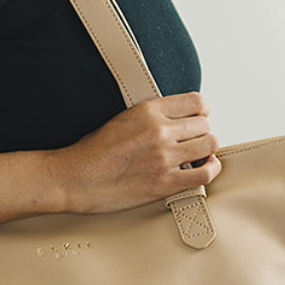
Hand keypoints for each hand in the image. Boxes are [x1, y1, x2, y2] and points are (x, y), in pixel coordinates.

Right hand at [49, 91, 221, 214]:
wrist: (73, 178)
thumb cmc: (91, 153)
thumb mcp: (122, 118)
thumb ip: (151, 116)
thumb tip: (177, 120)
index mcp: (148, 111)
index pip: (197, 102)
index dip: (200, 112)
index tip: (196, 119)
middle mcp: (159, 131)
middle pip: (205, 125)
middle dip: (200, 133)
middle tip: (190, 142)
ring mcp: (164, 157)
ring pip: (210, 145)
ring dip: (205, 151)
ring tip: (195, 155)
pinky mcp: (166, 183)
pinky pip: (206, 173)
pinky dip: (209, 170)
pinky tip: (201, 168)